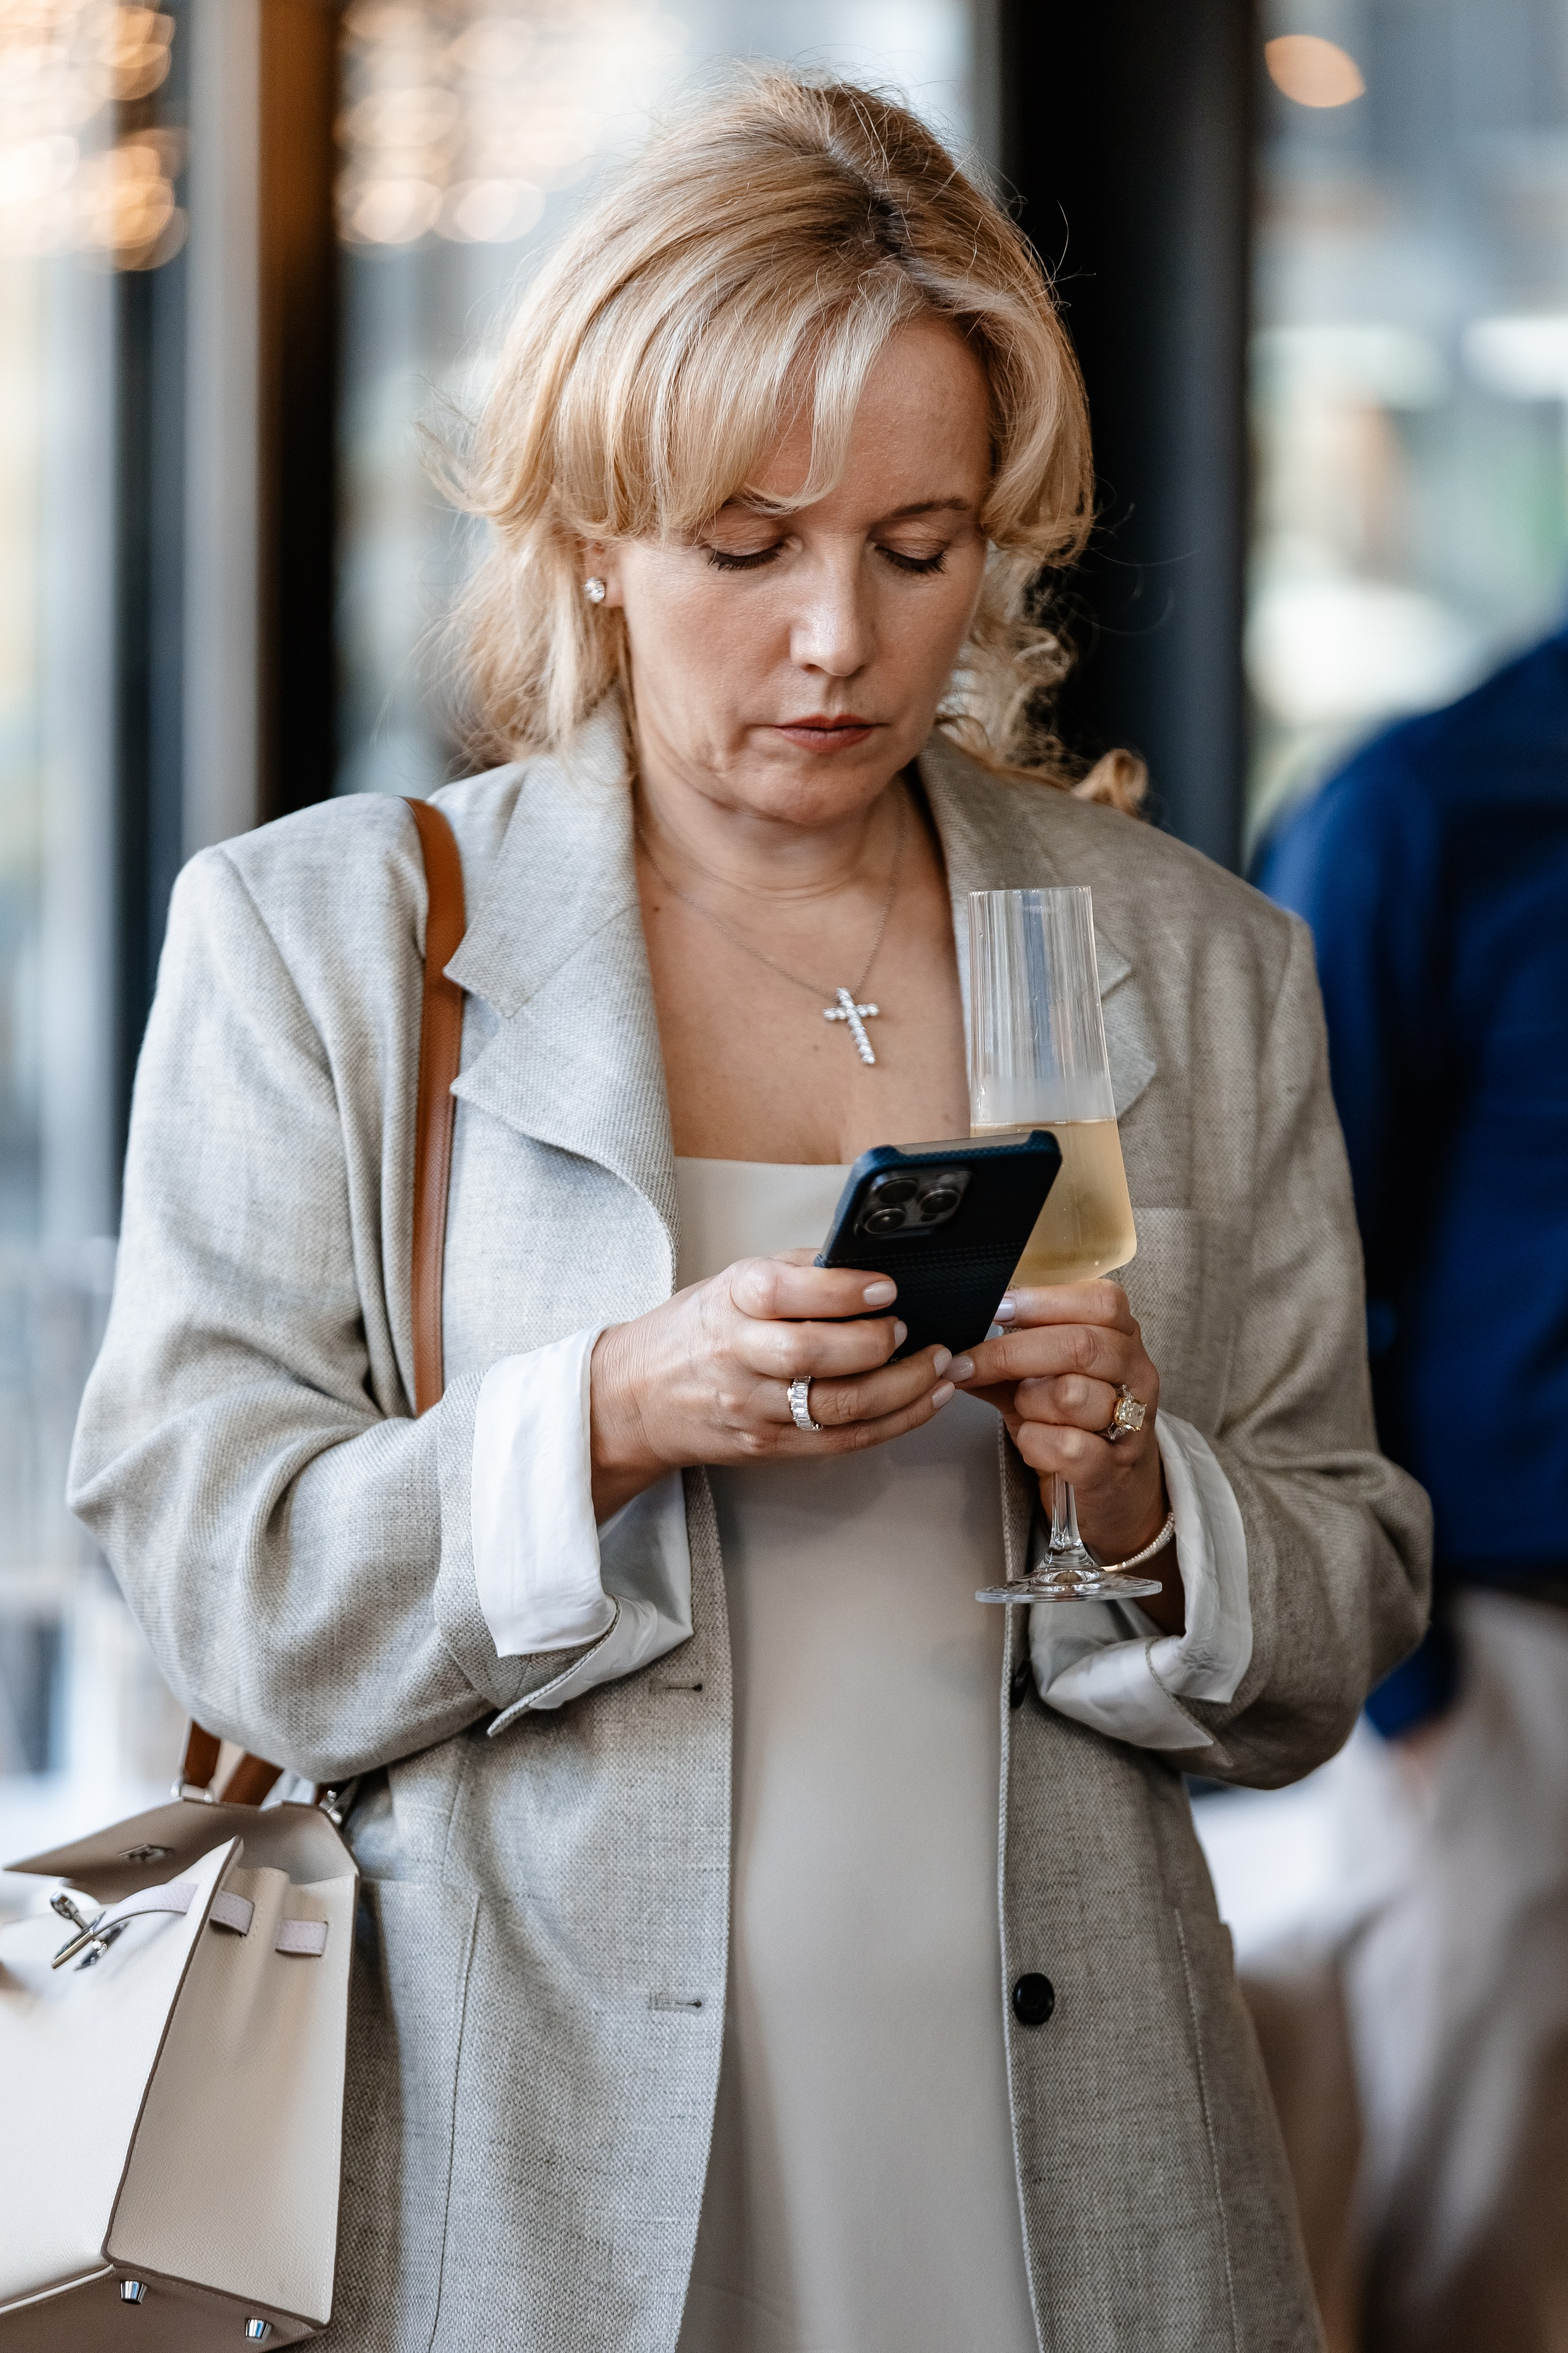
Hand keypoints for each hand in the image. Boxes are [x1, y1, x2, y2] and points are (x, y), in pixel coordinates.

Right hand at [590, 1250, 954, 1517]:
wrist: (636, 1396)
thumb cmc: (698, 1330)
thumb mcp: (733, 1280)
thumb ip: (800, 1270)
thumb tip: (873, 1263)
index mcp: (731, 1301)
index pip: (786, 1292)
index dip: (843, 1291)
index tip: (887, 1287)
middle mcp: (738, 1355)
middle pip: (814, 1356)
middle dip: (878, 1345)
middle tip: (917, 1331)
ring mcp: (753, 1408)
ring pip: (839, 1407)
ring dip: (905, 1388)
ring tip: (942, 1365)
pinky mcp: (768, 1446)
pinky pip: (843, 1441)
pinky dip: (895, 1421)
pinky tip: (927, 1400)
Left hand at [952, 1280, 1182, 1632]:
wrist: (1115, 1488)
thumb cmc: (1075, 1423)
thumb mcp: (1043, 1379)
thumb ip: (1006, 1357)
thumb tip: (953, 1343)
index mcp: (1123, 1338)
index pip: (1101, 1302)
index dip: (1044, 1301)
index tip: (997, 1309)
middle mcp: (1137, 1374)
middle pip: (1080, 1346)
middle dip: (1012, 1353)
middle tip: (968, 1364)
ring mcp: (1132, 1423)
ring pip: (1071, 1395)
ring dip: (1028, 1401)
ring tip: (1022, 1409)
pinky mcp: (1114, 1469)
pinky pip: (1068, 1446)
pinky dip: (1036, 1441)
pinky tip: (1032, 1441)